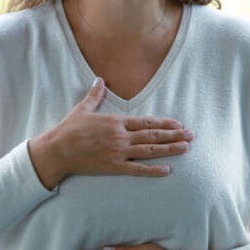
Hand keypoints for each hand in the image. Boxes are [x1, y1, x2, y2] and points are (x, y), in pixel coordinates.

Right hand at [53, 78, 193, 178]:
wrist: (58, 150)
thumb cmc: (69, 129)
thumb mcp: (83, 109)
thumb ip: (95, 94)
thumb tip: (100, 79)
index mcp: (116, 122)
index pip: (146, 122)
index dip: (164, 123)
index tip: (178, 124)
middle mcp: (121, 136)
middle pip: (153, 135)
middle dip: (174, 135)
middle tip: (191, 136)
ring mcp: (118, 152)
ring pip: (149, 150)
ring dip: (169, 149)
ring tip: (185, 148)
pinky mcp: (113, 166)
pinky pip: (137, 169)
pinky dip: (153, 170)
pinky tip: (167, 170)